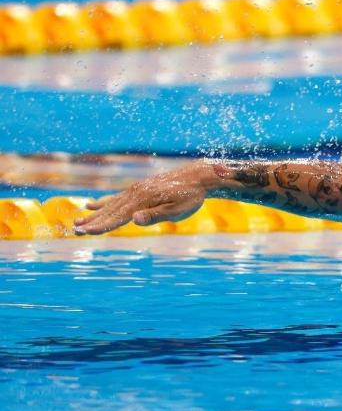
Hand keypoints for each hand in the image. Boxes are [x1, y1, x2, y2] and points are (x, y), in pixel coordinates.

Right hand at [74, 163, 215, 234]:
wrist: (198, 177)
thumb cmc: (190, 197)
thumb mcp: (178, 210)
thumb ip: (155, 216)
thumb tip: (134, 220)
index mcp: (143, 200)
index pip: (119, 216)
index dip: (103, 226)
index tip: (87, 233)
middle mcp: (135, 193)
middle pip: (111, 210)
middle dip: (93, 222)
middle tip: (74, 230)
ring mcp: (136, 190)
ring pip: (111, 204)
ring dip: (94, 214)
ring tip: (77, 221)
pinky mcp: (139, 189)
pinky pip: (117, 197)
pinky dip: (103, 203)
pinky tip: (92, 206)